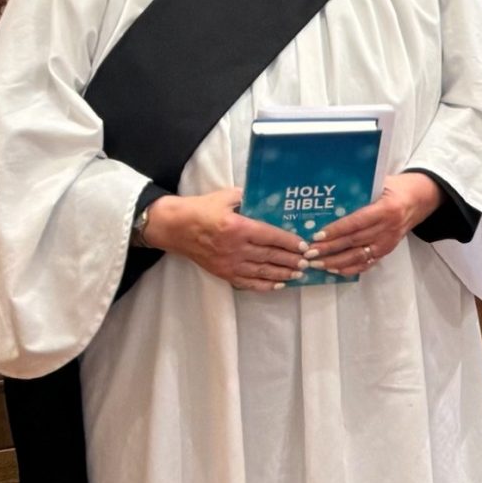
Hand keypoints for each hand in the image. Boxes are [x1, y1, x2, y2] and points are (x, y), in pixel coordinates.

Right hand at [143, 188, 309, 291]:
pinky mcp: (222, 273)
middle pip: (269, 256)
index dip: (289, 242)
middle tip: (308, 262)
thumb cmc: (201, 209)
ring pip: (261, 271)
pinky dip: (263, 285)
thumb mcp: (226, 197)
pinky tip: (277, 285)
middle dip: (291, 260)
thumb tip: (270, 198)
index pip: (270, 236)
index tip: (304, 245)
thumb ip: (248, 198)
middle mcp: (234, 248)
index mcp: (237, 227)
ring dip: (282, 274)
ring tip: (298, 274)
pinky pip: (246, 282)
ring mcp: (228, 263)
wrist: (173, 227)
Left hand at [307, 172, 441, 277]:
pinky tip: (334, 270)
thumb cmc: (396, 188)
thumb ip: (360, 190)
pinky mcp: (388, 251)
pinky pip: (367, 264)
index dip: (336, 230)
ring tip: (317, 264)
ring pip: (359, 256)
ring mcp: (389, 242)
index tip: (317, 235)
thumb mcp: (382, 183)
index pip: (357, 222)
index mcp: (387, 209)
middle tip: (309, 253)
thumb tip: (329, 196)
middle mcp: (388, 228)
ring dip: (336, 262)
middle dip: (329, 249)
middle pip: (354, 242)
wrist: (421, 200)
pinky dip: (350, 269)